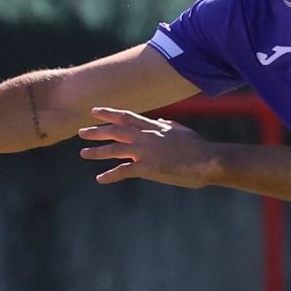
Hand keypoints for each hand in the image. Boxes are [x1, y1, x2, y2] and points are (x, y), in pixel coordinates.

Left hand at [77, 107, 217, 187]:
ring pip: (115, 149)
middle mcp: (146, 136)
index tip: (95, 111)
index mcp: (154, 127)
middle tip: (82, 132)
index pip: (127, 117)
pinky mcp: (148, 167)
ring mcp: (146, 151)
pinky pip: (123, 171)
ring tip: (84, 153)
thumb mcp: (182, 131)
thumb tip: (161, 121)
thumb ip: (169, 125)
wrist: (208, 160)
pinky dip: (110, 175)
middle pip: (116, 131)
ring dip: (97, 151)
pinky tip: (100, 179)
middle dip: (97, 131)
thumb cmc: (198, 148)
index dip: (109, 113)